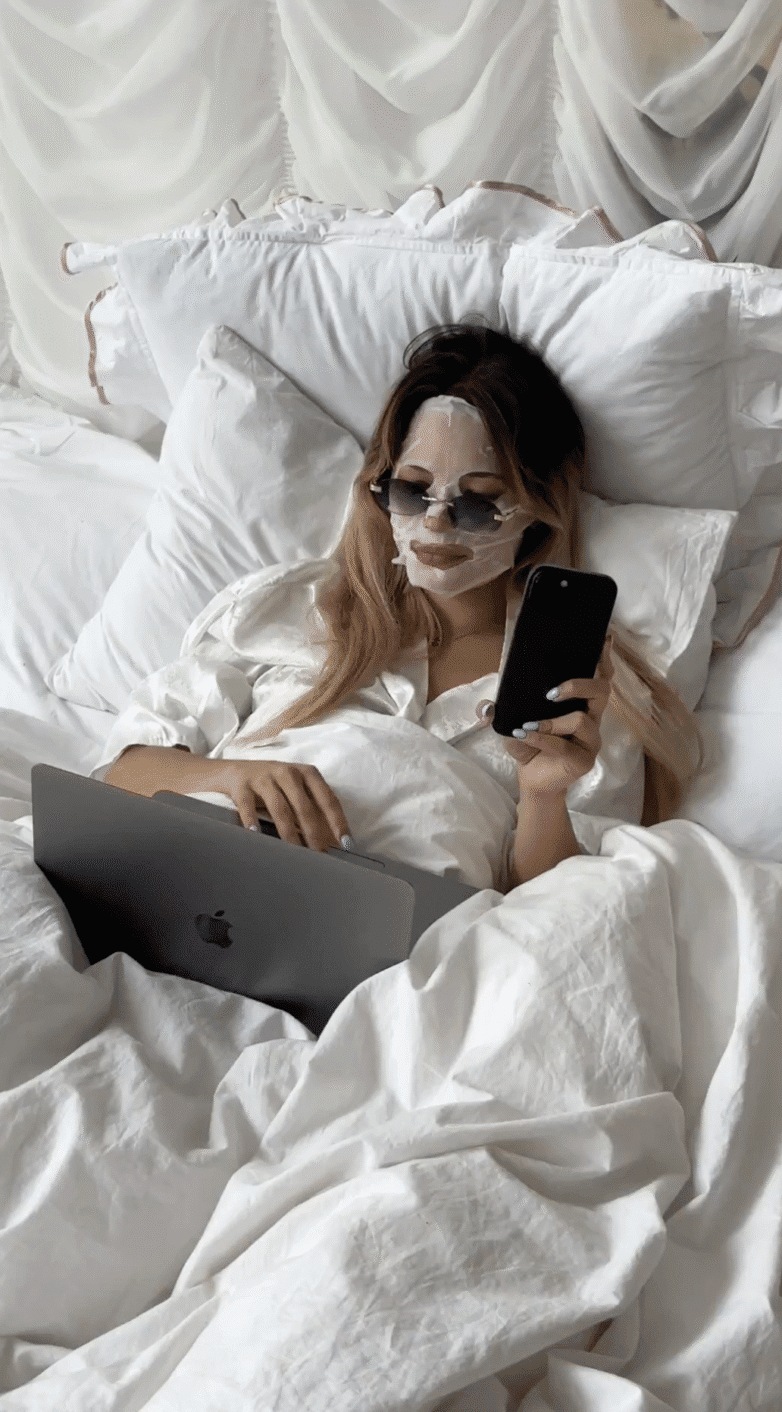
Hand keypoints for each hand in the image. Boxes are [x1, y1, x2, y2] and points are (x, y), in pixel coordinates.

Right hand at [214, 758, 352, 851]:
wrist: (234, 771)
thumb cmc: (274, 786)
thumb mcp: (296, 790)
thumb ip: (313, 808)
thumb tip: (333, 841)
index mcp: (307, 773)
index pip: (328, 798)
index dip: (338, 821)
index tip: (346, 843)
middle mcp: (287, 772)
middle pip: (304, 806)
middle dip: (313, 832)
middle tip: (319, 855)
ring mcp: (264, 777)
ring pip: (280, 808)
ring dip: (288, 832)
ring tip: (294, 852)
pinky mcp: (242, 785)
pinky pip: (247, 805)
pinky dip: (252, 820)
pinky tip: (255, 834)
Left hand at [475, 636, 614, 797]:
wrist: (532, 779)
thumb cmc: (529, 745)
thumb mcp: (513, 723)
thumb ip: (502, 712)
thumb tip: (486, 707)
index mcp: (581, 704)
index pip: (600, 678)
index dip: (603, 659)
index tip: (603, 639)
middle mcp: (591, 719)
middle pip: (602, 691)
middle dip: (579, 684)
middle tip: (552, 692)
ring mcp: (590, 740)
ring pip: (582, 719)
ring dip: (553, 721)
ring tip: (529, 726)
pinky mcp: (584, 760)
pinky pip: (566, 746)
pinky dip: (543, 738)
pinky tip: (527, 736)